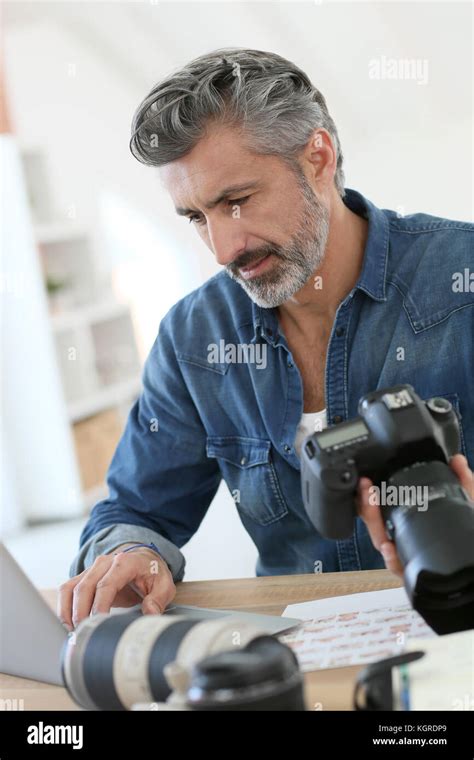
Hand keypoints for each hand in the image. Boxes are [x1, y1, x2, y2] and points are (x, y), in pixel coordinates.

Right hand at [57, 546, 175, 629]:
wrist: (143, 559)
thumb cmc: (152, 573)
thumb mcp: (164, 584)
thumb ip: (158, 598)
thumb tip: (150, 613)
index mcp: (124, 562)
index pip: (106, 584)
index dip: (99, 605)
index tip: (98, 623)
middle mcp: (104, 563)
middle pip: (84, 587)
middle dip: (80, 612)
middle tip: (84, 634)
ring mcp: (91, 569)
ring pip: (71, 588)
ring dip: (68, 611)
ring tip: (73, 632)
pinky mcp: (84, 577)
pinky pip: (67, 590)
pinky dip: (63, 607)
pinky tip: (68, 625)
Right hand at [357, 454, 473, 577]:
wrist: (473, 568)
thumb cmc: (467, 540)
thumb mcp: (468, 504)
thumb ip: (464, 482)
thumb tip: (457, 459)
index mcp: (409, 520)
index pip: (383, 505)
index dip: (371, 492)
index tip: (367, 480)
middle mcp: (402, 537)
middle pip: (375, 520)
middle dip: (366, 503)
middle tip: (366, 488)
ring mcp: (404, 555)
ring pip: (379, 540)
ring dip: (372, 522)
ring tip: (372, 506)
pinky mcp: (412, 575)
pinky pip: (395, 567)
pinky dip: (390, 558)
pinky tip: (389, 547)